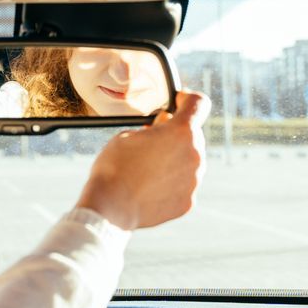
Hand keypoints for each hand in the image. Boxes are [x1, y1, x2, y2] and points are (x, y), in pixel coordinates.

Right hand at [76, 91, 206, 230]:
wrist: (109, 207)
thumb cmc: (114, 167)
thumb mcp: (128, 135)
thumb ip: (154, 129)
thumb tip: (164, 128)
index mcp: (181, 132)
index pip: (198, 103)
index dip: (188, 100)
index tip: (179, 103)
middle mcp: (195, 155)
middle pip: (192, 136)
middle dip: (175, 136)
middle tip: (153, 142)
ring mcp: (194, 181)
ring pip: (189, 162)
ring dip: (174, 160)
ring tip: (147, 170)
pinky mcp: (188, 202)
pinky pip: (183, 186)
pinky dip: (171, 184)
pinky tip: (150, 188)